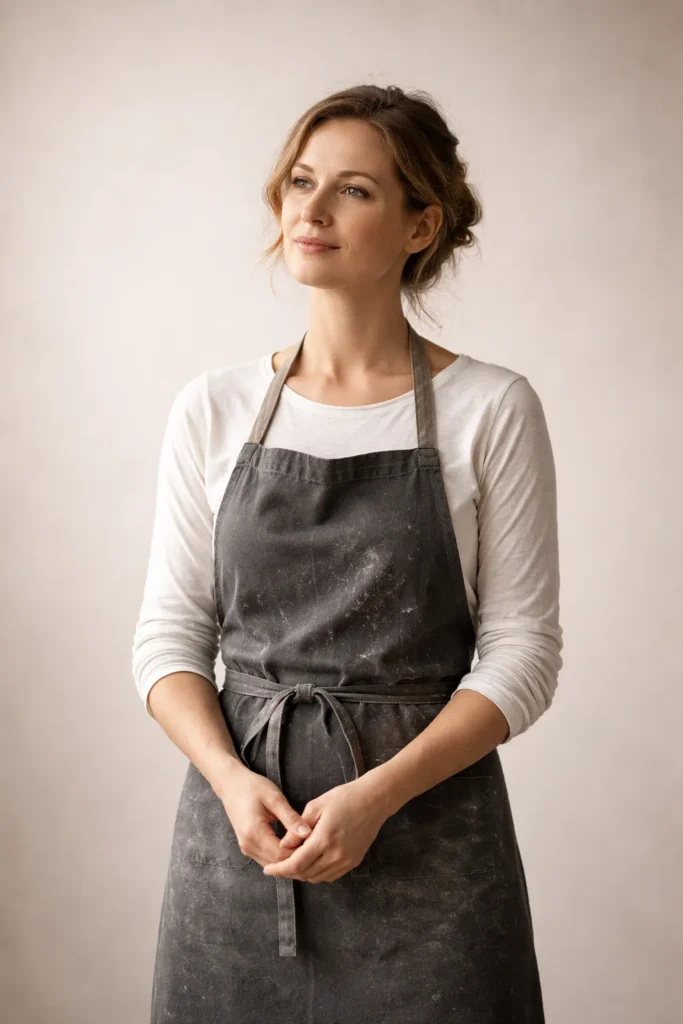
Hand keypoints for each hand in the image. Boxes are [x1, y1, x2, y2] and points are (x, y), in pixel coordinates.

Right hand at [219, 766, 312, 868]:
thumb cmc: (252, 787)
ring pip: (272, 863)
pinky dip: (280, 856)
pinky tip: (293, 846)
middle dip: (296, 858)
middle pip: (277, 863)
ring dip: (288, 859)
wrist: (231, 784)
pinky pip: (266, 858)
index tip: (315, 844)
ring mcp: (246, 848)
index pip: (281, 855)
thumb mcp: (275, 798)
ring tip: (305, 846)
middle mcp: (248, 845)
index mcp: (254, 833)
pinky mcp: (247, 847)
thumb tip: (308, 833)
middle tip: (314, 847)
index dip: (299, 853)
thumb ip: (291, 818)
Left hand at [262, 776, 389, 883]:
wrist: (374, 800)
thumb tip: (283, 845)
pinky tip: (311, 863)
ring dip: (302, 874)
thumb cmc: (344, 797)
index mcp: (324, 839)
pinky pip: (330, 876)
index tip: (267, 869)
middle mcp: (336, 854)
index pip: (296, 863)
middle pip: (305, 874)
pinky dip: (317, 873)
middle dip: (288, 872)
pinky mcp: (353, 862)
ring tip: (292, 863)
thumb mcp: (316, 806)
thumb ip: (297, 828)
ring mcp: (346, 860)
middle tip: (277, 866)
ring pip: (317, 878)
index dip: (280, 869)